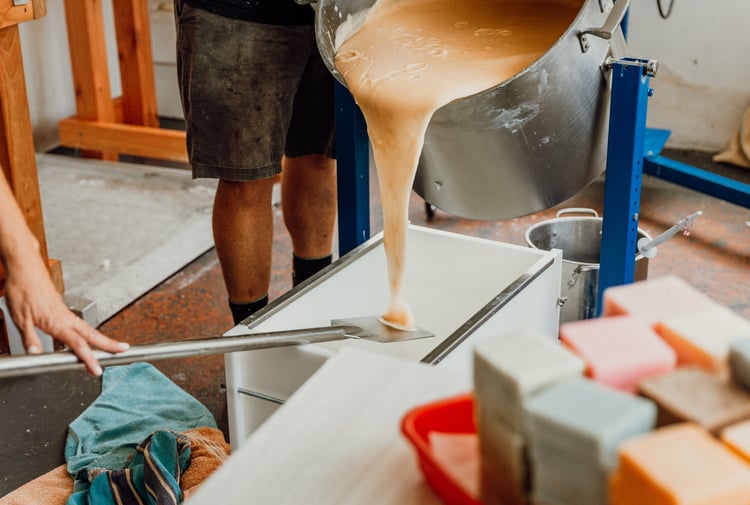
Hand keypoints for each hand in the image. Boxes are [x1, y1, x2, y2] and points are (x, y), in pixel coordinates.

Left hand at [3, 253, 128, 376]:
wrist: (25, 270)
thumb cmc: (23, 290)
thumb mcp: (20, 319)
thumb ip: (30, 339)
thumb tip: (35, 354)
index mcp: (58, 323)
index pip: (78, 345)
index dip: (89, 359)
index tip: (97, 369)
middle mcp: (66, 318)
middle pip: (93, 334)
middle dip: (110, 344)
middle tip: (125, 350)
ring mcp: (66, 313)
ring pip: (88, 329)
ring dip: (102, 338)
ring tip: (112, 346)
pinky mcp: (63, 310)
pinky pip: (79, 324)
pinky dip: (88, 333)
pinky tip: (85, 338)